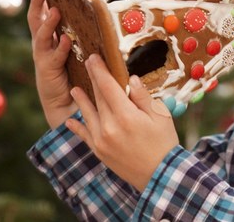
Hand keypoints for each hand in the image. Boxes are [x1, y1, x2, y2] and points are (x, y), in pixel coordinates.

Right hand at [27, 0, 76, 128]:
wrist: (66, 101)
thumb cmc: (73, 72)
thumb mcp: (76, 48)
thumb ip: (79, 32)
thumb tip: (93, 10)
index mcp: (49, 35)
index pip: (42, 9)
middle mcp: (43, 43)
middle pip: (36, 17)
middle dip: (37, 0)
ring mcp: (44, 56)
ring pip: (41, 35)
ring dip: (48, 22)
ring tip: (55, 10)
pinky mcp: (48, 71)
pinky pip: (54, 57)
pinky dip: (60, 48)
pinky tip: (67, 40)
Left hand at [66, 54, 179, 191]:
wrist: (160, 175)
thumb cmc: (164, 143)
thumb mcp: (160, 116)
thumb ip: (143, 97)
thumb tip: (131, 80)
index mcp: (126, 116)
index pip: (108, 86)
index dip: (99, 70)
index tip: (93, 58)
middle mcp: (109, 127)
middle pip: (98, 97)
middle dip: (92, 79)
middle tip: (87, 64)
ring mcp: (102, 140)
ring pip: (88, 114)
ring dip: (80, 101)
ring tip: (73, 89)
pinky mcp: (100, 152)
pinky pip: (84, 136)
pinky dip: (77, 128)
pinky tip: (70, 121)